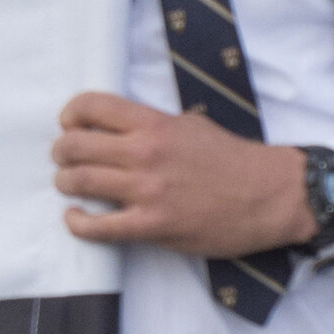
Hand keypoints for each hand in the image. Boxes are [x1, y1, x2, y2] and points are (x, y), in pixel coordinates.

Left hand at [53, 90, 315, 259]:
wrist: (271, 194)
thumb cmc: (232, 159)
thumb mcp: (190, 125)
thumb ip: (151, 127)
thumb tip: (114, 130)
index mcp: (154, 124)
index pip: (91, 106)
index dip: (70, 115)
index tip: (70, 125)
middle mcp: (145, 153)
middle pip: (75, 145)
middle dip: (61, 152)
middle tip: (64, 159)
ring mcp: (148, 191)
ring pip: (79, 182)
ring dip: (65, 183)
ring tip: (70, 185)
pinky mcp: (154, 226)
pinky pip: (99, 227)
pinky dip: (78, 223)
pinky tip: (76, 218)